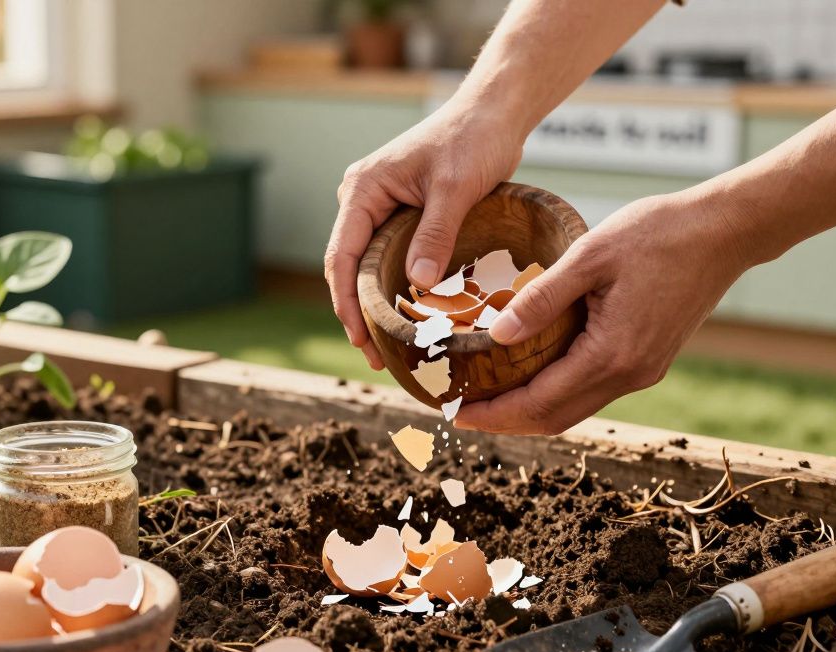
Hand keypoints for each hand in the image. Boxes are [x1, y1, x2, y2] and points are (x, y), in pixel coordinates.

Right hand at [324, 99, 522, 369]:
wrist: (494, 112)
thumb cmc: (473, 138)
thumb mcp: (456, 188)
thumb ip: (436, 234)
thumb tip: (418, 285)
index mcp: (362, 190)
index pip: (342, 256)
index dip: (346, 302)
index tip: (360, 338)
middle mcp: (362, 199)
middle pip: (349, 267)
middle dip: (358, 312)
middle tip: (375, 356)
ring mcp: (380, 207)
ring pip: (368, 265)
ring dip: (376, 304)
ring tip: (389, 346)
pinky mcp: (401, 214)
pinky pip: (389, 257)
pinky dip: (395, 287)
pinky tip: (409, 315)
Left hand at [454, 189, 756, 434]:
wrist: (727, 230)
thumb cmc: (659, 233)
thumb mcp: (591, 255)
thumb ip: (542, 298)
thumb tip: (496, 335)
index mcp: (613, 354)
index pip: (541, 402)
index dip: (496, 413)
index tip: (456, 413)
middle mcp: (631, 374)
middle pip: (556, 418)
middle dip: (507, 421)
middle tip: (461, 410)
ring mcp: (643, 370)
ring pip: (575, 408)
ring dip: (531, 409)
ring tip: (488, 395)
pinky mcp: (649, 359)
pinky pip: (593, 389)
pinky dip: (556, 391)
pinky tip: (530, 372)